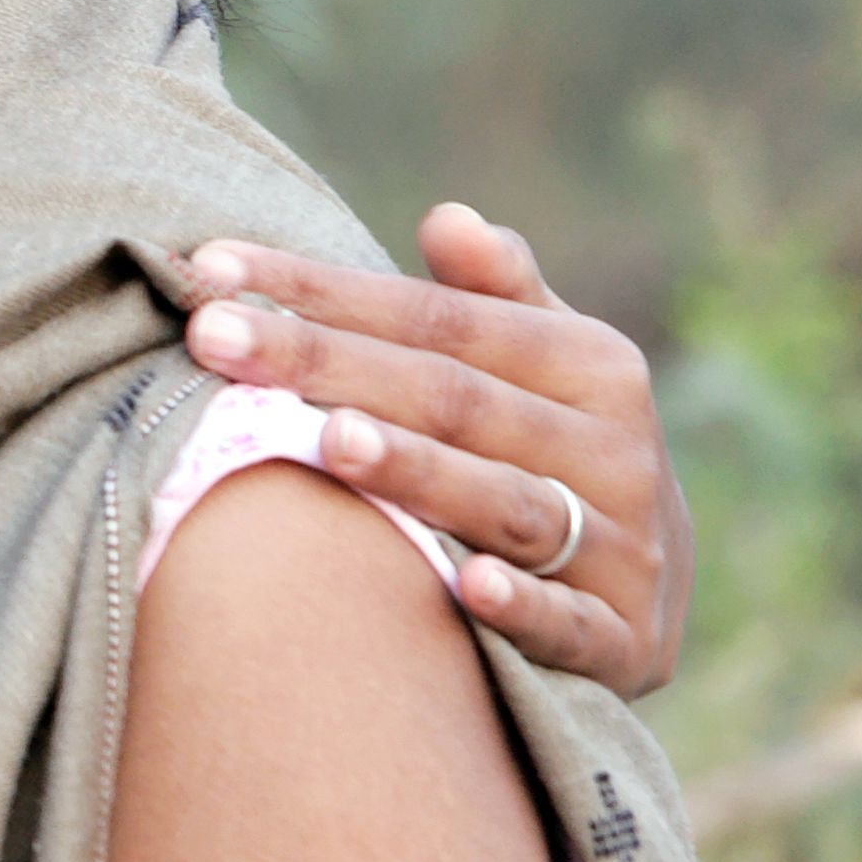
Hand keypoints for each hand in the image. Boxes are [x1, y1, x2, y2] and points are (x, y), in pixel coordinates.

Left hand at [174, 203, 691, 696]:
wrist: (648, 608)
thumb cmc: (554, 458)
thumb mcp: (547, 372)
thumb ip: (496, 299)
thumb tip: (449, 216)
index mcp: (591, 366)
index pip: (440, 317)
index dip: (326, 290)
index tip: (212, 267)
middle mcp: (614, 450)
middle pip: (454, 399)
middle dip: (328, 364)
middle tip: (212, 336)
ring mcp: (623, 549)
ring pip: (506, 504)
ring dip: (420, 472)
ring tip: (332, 439)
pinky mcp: (621, 645)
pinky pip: (567, 623)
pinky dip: (521, 606)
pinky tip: (465, 586)